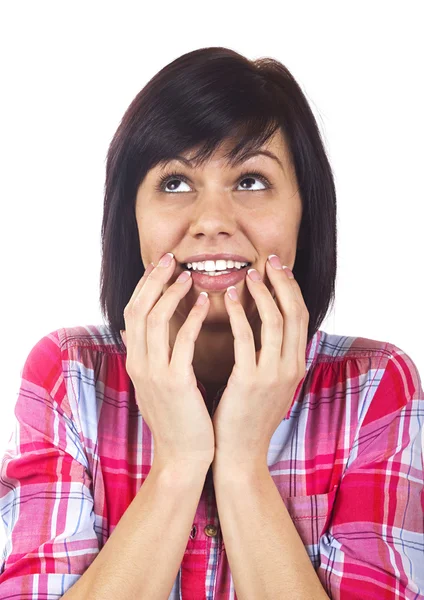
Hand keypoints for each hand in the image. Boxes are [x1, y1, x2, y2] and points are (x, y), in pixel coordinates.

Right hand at [121, 253, 214, 471]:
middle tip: (170, 258)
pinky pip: (181, 341)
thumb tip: (136, 329)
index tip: (161, 265)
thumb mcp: (156, 383)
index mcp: (135, 361)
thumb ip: (148, 354)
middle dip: (153, 280)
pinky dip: (191, 317)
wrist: (183, 457)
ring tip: (189, 275)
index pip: (133, 312)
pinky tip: (204, 302)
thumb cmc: (178, 418)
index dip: (145, 286)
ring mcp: (154, 373)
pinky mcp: (175, 382)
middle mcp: (139, 363)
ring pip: (155, 319)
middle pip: (138, 308)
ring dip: (172, 292)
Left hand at [211, 255, 309, 470]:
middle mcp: (291, 367)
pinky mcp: (251, 381)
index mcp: (295, 366)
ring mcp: (274, 375)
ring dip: (262, 292)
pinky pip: (246, 337)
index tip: (278, 268)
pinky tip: (228, 297)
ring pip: (276, 320)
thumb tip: (262, 327)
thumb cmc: (246, 417)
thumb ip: (269, 356)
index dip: (291, 289)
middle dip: (283, 282)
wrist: (239, 455)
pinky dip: (240, 313)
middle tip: (269, 260)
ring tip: (247, 274)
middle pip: (295, 312)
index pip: (300, 316)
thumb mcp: (268, 384)